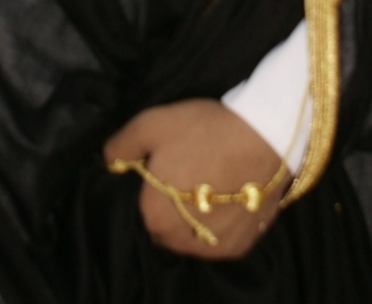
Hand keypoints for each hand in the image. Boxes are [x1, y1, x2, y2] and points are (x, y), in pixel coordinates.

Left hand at [103, 99, 287, 258]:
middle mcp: (181, 241)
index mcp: (154, 216)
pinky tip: (226, 198)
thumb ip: (122, 145)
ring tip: (209, 185)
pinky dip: (219, 225)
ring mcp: (213, 247)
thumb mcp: (152, 124)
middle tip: (189, 173)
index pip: (142, 207)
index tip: (168, 166)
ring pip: (190, 237)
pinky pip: (218, 241)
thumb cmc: (203, 131)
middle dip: (171, 206)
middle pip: (165, 227)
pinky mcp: (239, 246)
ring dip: (194, 219)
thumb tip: (108, 160)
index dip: (153, 186)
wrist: (264, 136)